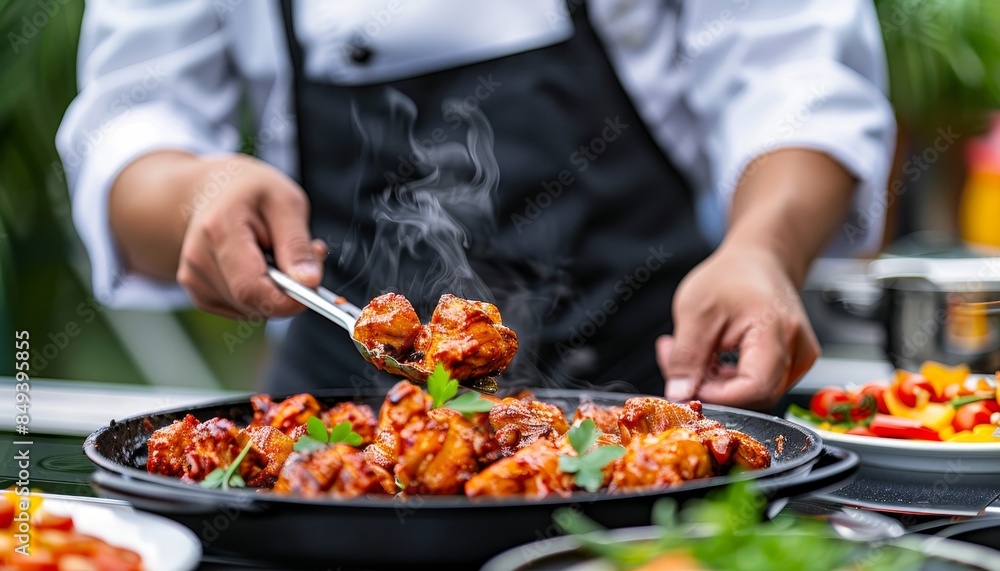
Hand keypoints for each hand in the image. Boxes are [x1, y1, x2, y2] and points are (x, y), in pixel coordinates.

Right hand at [175, 154, 325, 318]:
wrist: (215, 191)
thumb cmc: (253, 192)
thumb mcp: (286, 203)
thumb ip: (297, 244)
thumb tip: (308, 282)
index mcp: (219, 230)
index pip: (250, 288)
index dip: (286, 300)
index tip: (313, 289)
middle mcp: (198, 258)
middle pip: (252, 302)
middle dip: (287, 291)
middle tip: (302, 259)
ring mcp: (194, 278)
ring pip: (250, 310)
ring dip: (274, 292)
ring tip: (276, 255)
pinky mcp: (199, 292)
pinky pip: (242, 310)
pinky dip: (260, 296)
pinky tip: (259, 267)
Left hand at [655, 244, 819, 409]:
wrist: (759, 261)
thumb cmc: (731, 277)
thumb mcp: (695, 311)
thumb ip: (686, 357)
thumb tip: (678, 395)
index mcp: (776, 331)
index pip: (754, 389)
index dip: (717, 395)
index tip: (686, 383)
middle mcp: (797, 350)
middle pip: (753, 396)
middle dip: (710, 388)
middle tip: (677, 363)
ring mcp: (798, 360)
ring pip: (751, 394)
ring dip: (714, 384)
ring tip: (691, 353)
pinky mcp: (791, 365)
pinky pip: (755, 386)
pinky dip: (726, 380)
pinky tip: (709, 357)